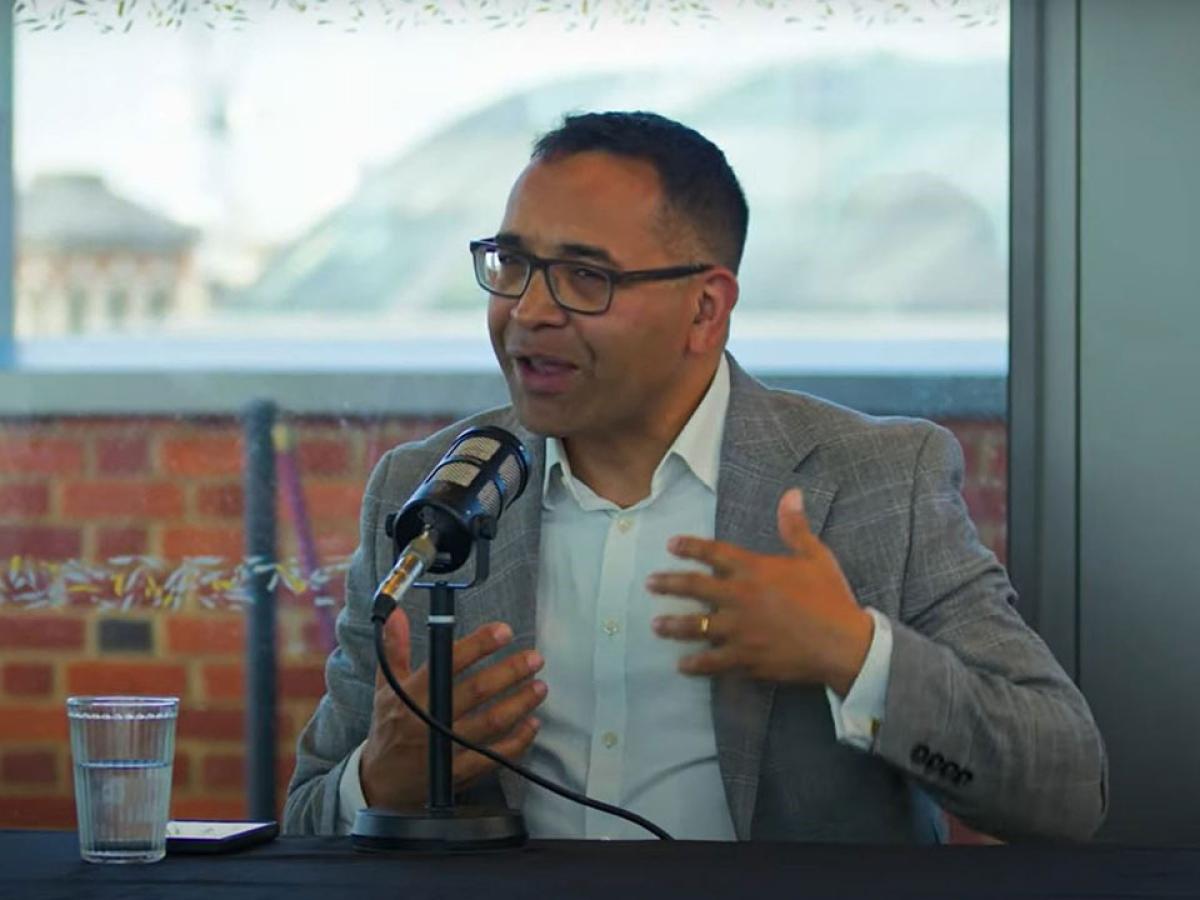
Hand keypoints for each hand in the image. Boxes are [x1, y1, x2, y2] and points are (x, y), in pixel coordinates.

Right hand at [359, 609, 546, 808]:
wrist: (380, 785)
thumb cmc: (388, 729)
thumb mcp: (385, 687)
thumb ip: (395, 648)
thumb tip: (396, 613)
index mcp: (411, 693)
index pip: (448, 661)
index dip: (479, 644)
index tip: (504, 631)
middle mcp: (428, 718)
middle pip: (477, 690)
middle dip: (511, 671)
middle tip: (534, 659)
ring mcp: (444, 748)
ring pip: (491, 722)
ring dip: (520, 703)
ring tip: (539, 688)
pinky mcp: (457, 773)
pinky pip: (494, 756)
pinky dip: (517, 741)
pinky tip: (532, 725)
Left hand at [648, 488, 872, 694]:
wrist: (843, 644)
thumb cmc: (831, 598)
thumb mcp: (815, 557)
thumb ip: (795, 527)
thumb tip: (791, 494)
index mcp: (755, 570)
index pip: (713, 553)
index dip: (690, 547)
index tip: (671, 544)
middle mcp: (740, 597)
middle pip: (694, 588)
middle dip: (669, 584)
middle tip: (650, 584)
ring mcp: (739, 630)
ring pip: (696, 626)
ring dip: (673, 626)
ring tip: (656, 625)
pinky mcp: (745, 658)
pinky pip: (713, 661)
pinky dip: (696, 664)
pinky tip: (682, 665)